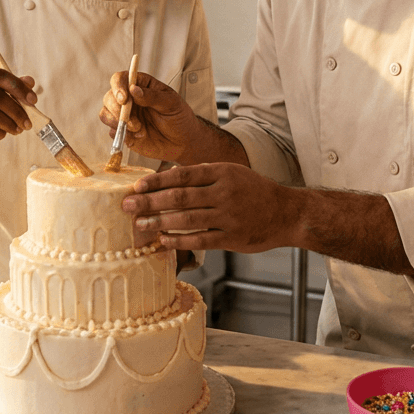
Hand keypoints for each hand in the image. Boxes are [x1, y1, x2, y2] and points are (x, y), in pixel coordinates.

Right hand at [99, 71, 205, 163]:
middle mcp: (128, 98)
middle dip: (118, 110)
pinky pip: (113, 132)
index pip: (120, 79)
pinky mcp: (123, 131)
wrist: (182, 141)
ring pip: (105, 114)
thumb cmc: (179, 117)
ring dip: (119, 123)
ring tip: (139, 130)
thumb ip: (152, 96)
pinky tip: (139, 137)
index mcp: (140, 85)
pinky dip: (122, 135)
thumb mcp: (171, 103)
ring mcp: (124, 115)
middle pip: (109, 97)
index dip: (118, 87)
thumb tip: (133, 89)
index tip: (124, 99)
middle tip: (134, 122)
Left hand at [122, 163, 294, 252]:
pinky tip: (163, 240)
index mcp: (222, 173)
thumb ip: (202, 174)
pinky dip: (178, 240)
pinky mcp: (231, 238)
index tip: (137, 186)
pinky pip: (200, 240)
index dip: (157, 181)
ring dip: (158, 222)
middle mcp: (223, 193)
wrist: (286, 212)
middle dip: (149, 202)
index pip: (182, 174)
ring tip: (139, 225)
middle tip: (127, 206)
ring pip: (186, 219)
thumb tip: (167, 175)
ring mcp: (228, 216)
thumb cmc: (254, 191)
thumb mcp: (231, 173)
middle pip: (179, 197)